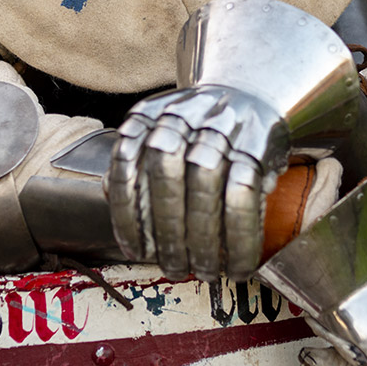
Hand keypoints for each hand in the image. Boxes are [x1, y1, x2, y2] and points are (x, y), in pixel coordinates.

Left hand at [106, 85, 290, 279]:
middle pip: (165, 170)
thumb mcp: (158, 133)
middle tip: (172, 269)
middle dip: (167, 229)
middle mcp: (183, 114)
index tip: (135, 253)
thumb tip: (110, 193)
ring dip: (204, 236)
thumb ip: (134, 160)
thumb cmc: (197, 131)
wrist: (251, 94)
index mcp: (149, 114)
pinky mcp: (256, 142)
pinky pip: (245, 191)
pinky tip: (237, 264)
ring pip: (205, 181)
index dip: (127, 213)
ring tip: (203, 272)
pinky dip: (240, 234)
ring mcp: (222, 125)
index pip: (126, 162)